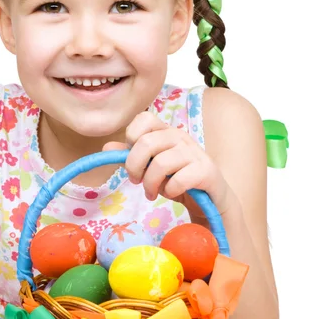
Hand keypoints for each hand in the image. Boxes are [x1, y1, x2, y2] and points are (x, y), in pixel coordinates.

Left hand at [103, 111, 232, 223]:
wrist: (211, 199)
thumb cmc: (178, 179)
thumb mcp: (150, 168)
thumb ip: (130, 157)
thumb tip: (107, 148)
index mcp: (165, 132)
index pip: (143, 118)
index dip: (131, 137)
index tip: (132, 157)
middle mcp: (180, 137)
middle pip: (146, 143)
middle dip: (134, 167)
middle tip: (136, 181)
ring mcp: (194, 152)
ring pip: (160, 163)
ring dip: (151, 183)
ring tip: (153, 192)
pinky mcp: (206, 170)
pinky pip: (179, 179)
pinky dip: (170, 190)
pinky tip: (173, 193)